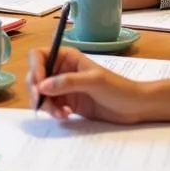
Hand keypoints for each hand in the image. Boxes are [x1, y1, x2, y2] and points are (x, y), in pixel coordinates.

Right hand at [27, 47, 145, 122]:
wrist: (134, 107)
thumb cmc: (118, 88)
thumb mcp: (93, 81)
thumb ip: (67, 82)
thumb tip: (42, 86)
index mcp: (67, 57)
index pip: (38, 56)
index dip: (35, 69)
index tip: (39, 85)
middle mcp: (61, 70)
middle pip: (35, 76)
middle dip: (36, 91)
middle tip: (43, 104)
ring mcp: (63, 87)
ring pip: (41, 93)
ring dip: (46, 105)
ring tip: (61, 113)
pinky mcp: (67, 102)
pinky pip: (51, 106)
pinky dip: (53, 112)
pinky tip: (66, 115)